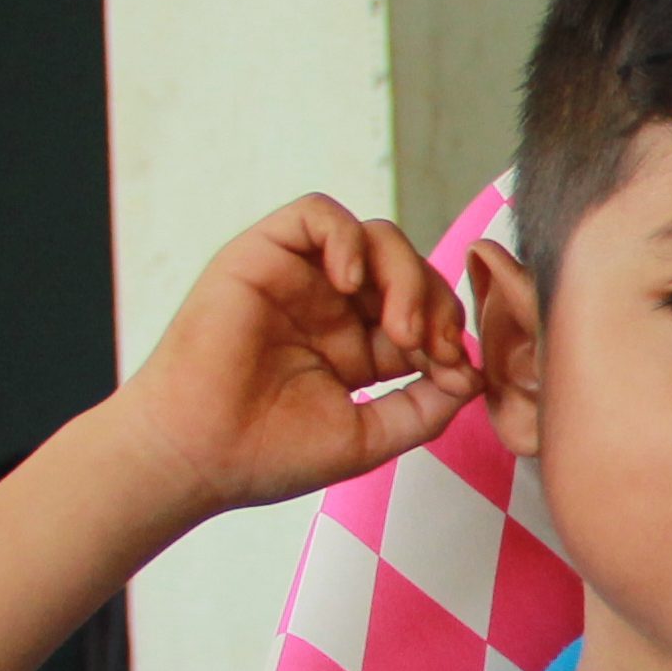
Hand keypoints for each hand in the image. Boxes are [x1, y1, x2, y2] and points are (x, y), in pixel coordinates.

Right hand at [106, 197, 477, 521]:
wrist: (196, 456)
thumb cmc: (269, 454)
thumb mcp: (370, 436)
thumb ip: (426, 407)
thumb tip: (474, 375)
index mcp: (357, 347)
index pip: (425, 312)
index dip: (450, 331)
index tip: (456, 370)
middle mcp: (331, 307)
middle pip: (409, 270)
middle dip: (435, 303)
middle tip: (430, 348)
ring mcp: (298, 279)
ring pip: (376, 238)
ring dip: (404, 274)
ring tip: (399, 327)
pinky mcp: (262, 255)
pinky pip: (318, 214)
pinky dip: (347, 237)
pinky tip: (352, 282)